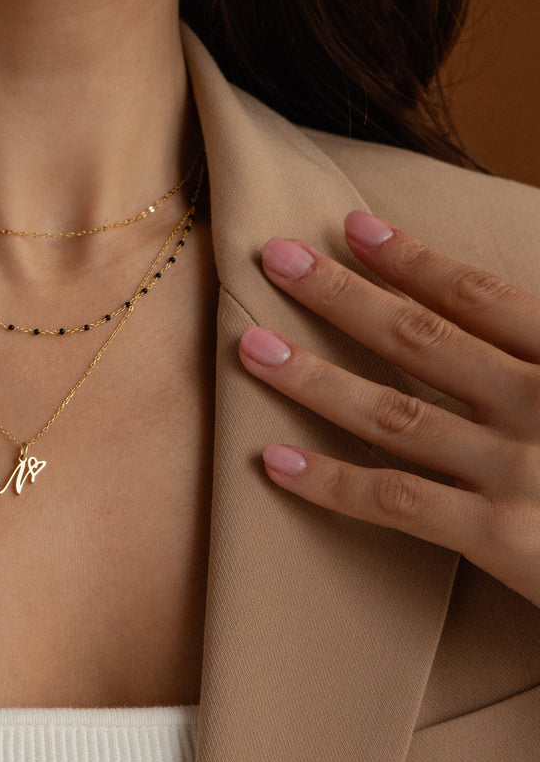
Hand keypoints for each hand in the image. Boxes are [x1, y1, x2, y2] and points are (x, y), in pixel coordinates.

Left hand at [237, 210, 539, 606]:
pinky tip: (275, 464)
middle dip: (340, 294)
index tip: (350, 226)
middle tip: (273, 258)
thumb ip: (538, 344)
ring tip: (251, 348)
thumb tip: (487, 315)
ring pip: (393, 414)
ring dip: (314, 378)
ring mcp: (520, 470)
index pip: (479, 296)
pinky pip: (398, 502)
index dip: (410, 258)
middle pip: (420, 339)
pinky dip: (332, 484)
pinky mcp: (503, 536)